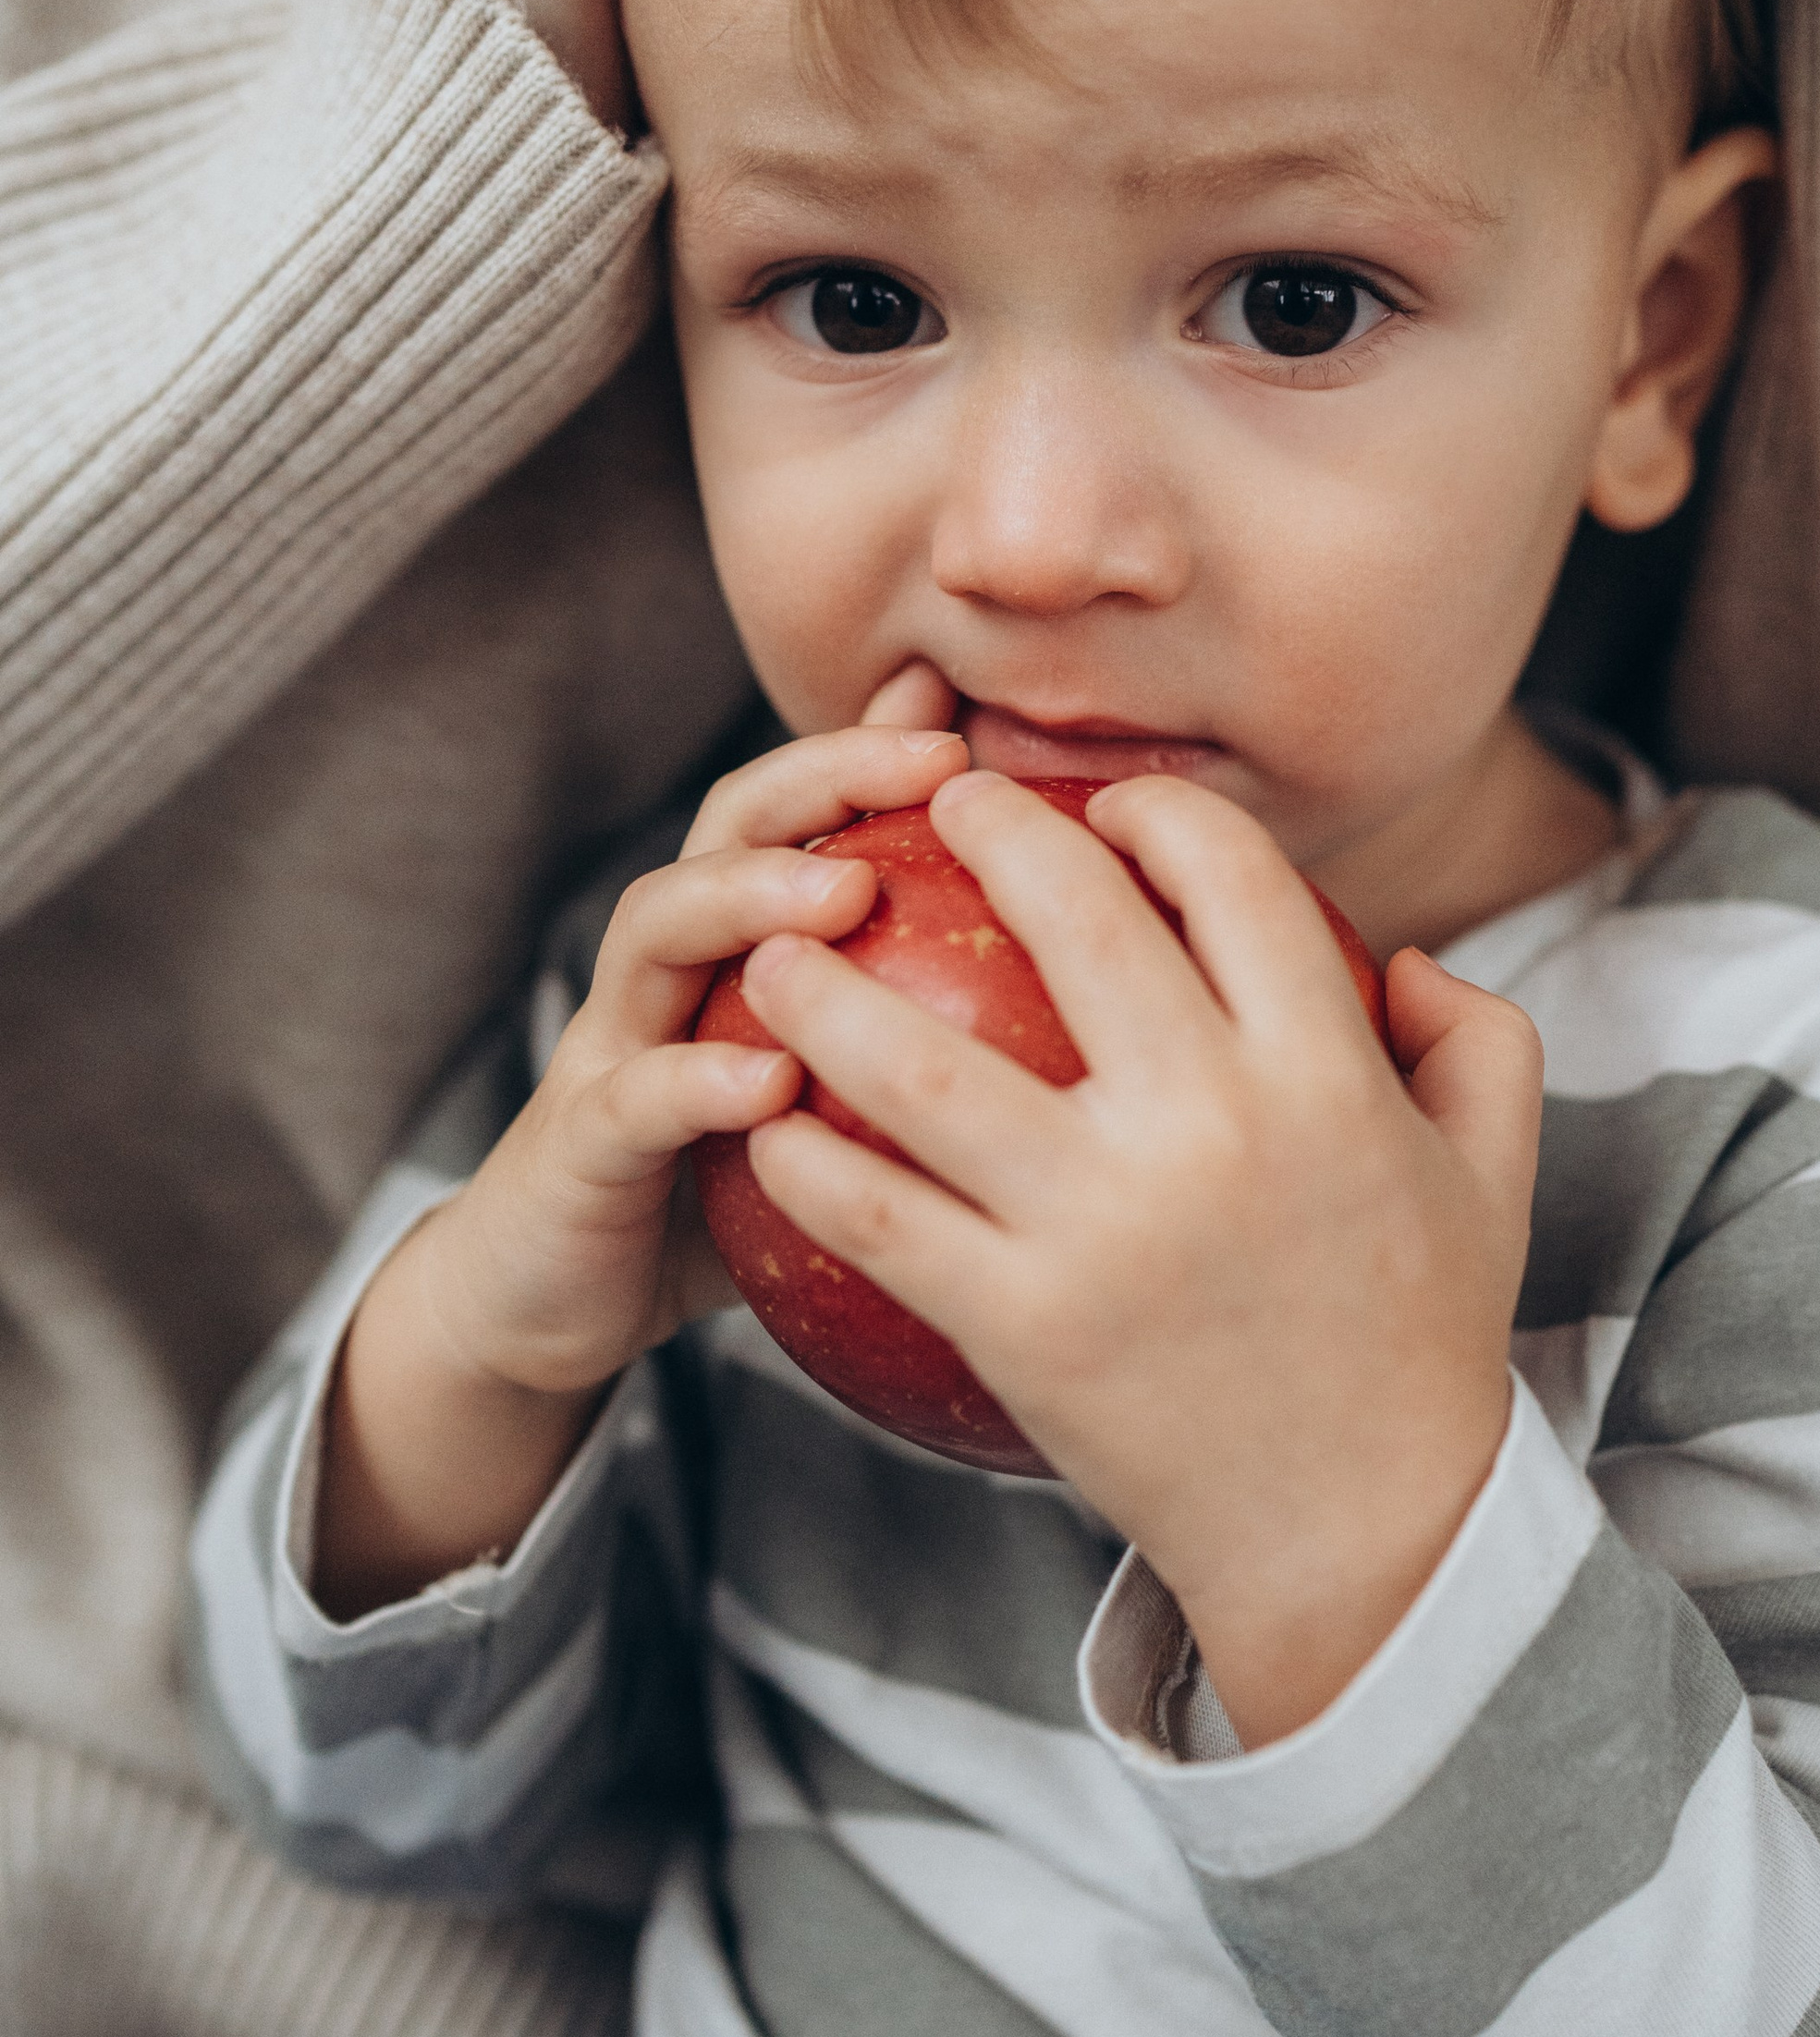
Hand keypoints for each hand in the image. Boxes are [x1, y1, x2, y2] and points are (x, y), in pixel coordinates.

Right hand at [315, 711, 966, 1613]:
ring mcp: (610, 1045)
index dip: (872, 755)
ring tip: (846, 890)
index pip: (799, 811)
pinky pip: (633, 1100)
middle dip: (823, 776)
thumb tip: (1049, 982)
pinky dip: (697, 1082)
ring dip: (751, 895)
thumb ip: (905, 1037)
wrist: (553, 1303)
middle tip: (931, 765)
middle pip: (727, 828)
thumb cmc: (721, 1199)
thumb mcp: (827, 1107)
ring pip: (660, 928)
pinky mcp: (575, 1144)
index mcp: (733, 945)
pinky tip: (770, 1083)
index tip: (966, 733)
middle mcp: (667, 969)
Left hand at [738, 772, 1545, 1744]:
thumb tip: (1401, 957)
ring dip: (828, 988)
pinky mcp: (1021, 1321)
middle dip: (988, 824)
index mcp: (1326, 1070)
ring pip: (922, 1064)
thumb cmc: (1426, 1342)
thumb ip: (1475, 1036)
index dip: (1154, 808)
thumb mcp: (1494, 1172)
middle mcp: (1210, 1125)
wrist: (1368, 1537)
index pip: (1225, 872)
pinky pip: (878, 1218)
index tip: (1104, 805)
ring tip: (777, 950)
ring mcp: (1102, 1225)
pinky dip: (806, 1160)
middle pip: (1068, 915)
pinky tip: (766, 1124)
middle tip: (933, 801)